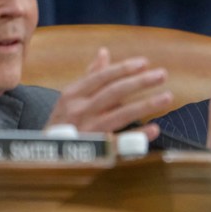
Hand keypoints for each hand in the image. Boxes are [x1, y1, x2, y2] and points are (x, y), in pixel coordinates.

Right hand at [44, 47, 170, 140]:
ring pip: (120, 114)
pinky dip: (138, 135)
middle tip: (162, 74)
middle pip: (114, 92)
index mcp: (73, 95)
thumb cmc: (62, 123)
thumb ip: (90, 76)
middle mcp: (79, 111)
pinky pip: (121, 142)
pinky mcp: (96, 151)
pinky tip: (155, 128)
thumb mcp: (69, 99)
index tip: (145, 62)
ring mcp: (88, 131)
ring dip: (145, 105)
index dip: (123, 68)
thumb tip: (104, 52)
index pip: (101, 77)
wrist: (43, 158)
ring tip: (167, 97)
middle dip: (140, 82)